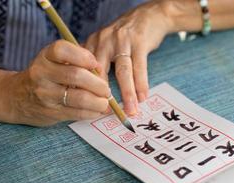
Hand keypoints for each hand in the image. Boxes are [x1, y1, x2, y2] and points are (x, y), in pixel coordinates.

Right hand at [0, 40, 109, 125]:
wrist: (17, 97)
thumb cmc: (45, 76)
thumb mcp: (54, 62)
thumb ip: (76, 61)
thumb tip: (100, 70)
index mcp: (45, 56)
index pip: (63, 50)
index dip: (83, 56)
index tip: (96, 64)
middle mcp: (42, 73)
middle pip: (76, 75)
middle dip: (98, 84)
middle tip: (106, 90)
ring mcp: (45, 94)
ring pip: (79, 98)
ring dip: (98, 102)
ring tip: (104, 102)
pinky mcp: (51, 112)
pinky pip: (77, 113)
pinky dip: (92, 112)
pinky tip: (97, 111)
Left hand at [85, 0, 173, 114]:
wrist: (147, 16)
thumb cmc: (125, 36)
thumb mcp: (106, 43)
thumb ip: (98, 63)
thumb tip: (92, 91)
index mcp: (92, 44)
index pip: (85, 71)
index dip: (88, 91)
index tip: (92, 109)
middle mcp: (104, 41)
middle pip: (102, 73)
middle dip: (106, 96)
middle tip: (109, 114)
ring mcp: (122, 41)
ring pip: (123, 72)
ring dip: (128, 94)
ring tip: (131, 111)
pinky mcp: (139, 42)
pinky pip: (140, 67)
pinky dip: (142, 84)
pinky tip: (143, 97)